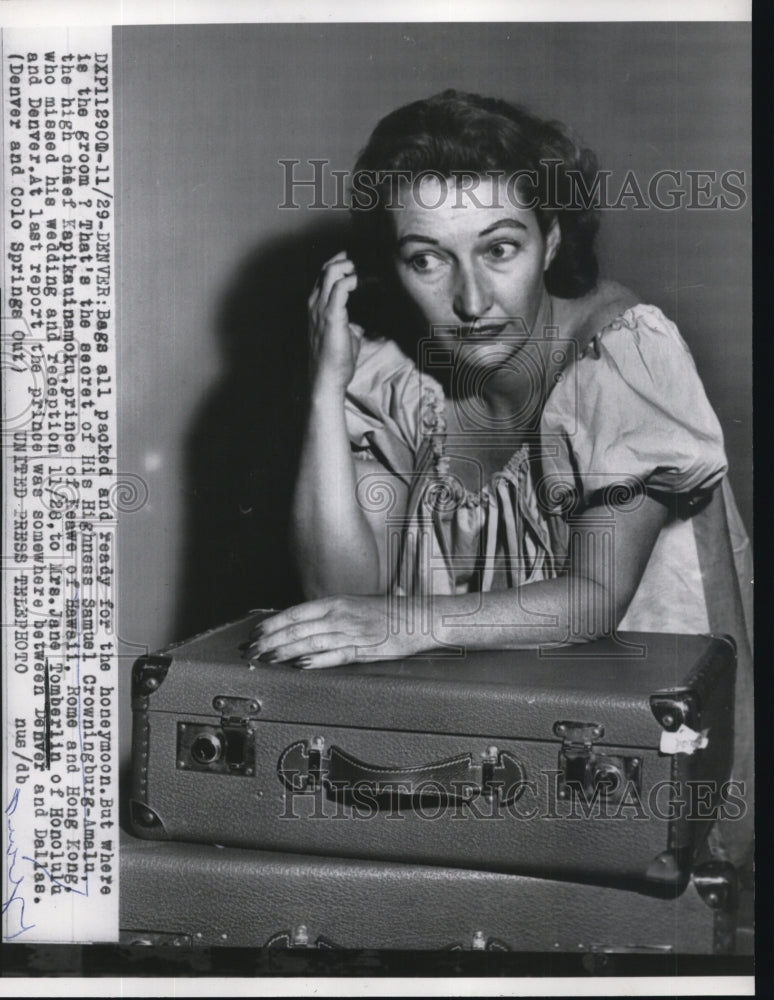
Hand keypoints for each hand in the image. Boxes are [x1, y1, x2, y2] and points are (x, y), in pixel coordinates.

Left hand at [244, 595, 420, 668]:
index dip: (272, 623)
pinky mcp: (364, 650)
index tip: (255, 633)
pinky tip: (301, 664)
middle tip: (252, 651)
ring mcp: (352, 633)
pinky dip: (318, 660)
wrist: (419, 618)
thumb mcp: (354, 606)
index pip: (296, 612)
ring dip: (285, 651)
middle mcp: (341, 615)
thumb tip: (302, 624)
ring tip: (267, 659)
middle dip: (271, 640)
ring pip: (311, 642)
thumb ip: (329, 615)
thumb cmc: (387, 613)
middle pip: (298, 628)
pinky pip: (336, 655)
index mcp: (336, 602)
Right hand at [307, 251, 363, 393]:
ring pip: (332, 271)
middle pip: (327, 266)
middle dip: (349, 259)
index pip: (325, 273)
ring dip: (353, 266)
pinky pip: (342, 286)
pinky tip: (373, 282)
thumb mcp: (346, 334)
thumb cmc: (336, 360)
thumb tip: (367, 316)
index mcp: (316, 305)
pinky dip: (358, 279)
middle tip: (372, 261)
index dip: (344, 264)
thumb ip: (352, 320)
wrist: (326, 379)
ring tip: (373, 269)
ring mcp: (320, 307)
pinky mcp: (331, 315)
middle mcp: (314, 302)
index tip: (364, 263)